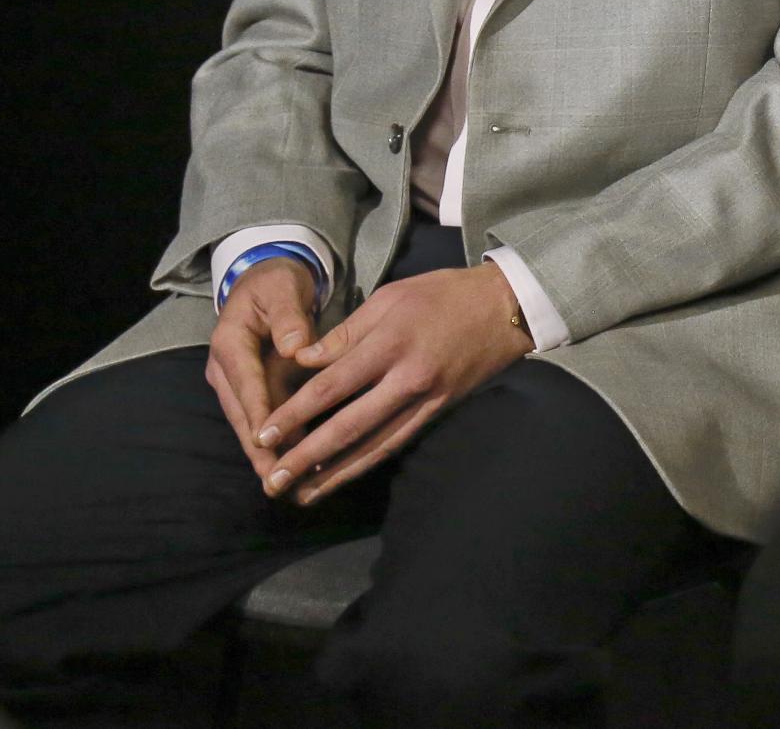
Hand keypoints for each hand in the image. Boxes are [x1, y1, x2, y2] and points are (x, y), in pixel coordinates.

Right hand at [204, 256, 319, 479]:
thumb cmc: (276, 283)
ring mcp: (237, 382)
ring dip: (267, 453)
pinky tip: (296, 463)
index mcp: (229, 344)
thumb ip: (289, 317)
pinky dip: (278, 440)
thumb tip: (296, 347)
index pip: (246, 384)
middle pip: (243, 414)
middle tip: (276, 480)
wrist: (267, 282)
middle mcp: (226, 369)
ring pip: (251, 423)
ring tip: (286, 484)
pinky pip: (264, 418)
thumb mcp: (283, 289)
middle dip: (259, 448)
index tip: (267, 442)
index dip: (257, 414)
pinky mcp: (252, 390)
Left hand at [256, 264, 534, 503]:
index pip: (332, 385)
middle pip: (349, 425)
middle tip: (273, 479)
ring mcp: (427, 399)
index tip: (263, 433)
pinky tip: (344, 475)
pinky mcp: (440, 410)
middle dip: (307, 456)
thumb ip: (346, 332)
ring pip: (375, 445)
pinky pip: (398, 441)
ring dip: (336, 473)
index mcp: (391, 342)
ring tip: (302, 495)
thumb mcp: (391, 297)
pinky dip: (368, 462)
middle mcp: (408, 377)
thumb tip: (303, 362)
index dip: (295, 413)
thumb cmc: (444, 294)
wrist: (506, 306)